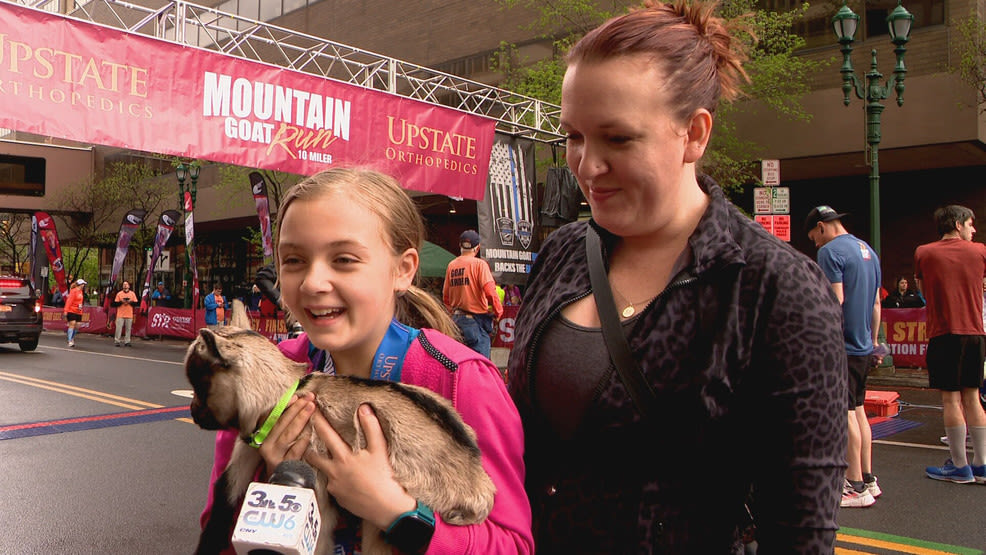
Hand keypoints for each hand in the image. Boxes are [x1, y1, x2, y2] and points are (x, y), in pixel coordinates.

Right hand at [256, 392, 316, 477]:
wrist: (280, 480)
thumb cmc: (283, 452)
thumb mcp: (279, 436)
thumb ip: (285, 419)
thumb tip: (297, 399)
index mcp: (263, 435)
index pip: (271, 416)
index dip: (284, 405)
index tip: (296, 396)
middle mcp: (266, 445)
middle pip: (280, 423)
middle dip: (296, 409)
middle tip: (309, 399)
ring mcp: (274, 456)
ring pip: (287, 435)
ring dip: (300, 420)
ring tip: (311, 409)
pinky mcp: (284, 466)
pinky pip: (295, 450)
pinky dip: (303, 439)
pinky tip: (311, 431)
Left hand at [304, 404, 414, 529]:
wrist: (384, 507)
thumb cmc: (383, 477)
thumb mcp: (379, 449)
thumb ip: (371, 427)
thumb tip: (364, 408)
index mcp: (343, 458)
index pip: (327, 435)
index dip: (319, 422)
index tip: (312, 412)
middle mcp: (334, 472)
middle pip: (313, 457)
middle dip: (307, 447)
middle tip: (305, 438)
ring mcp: (334, 487)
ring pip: (321, 471)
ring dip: (320, 463)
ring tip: (322, 457)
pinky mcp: (338, 499)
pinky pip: (332, 485)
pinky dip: (334, 479)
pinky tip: (342, 477)